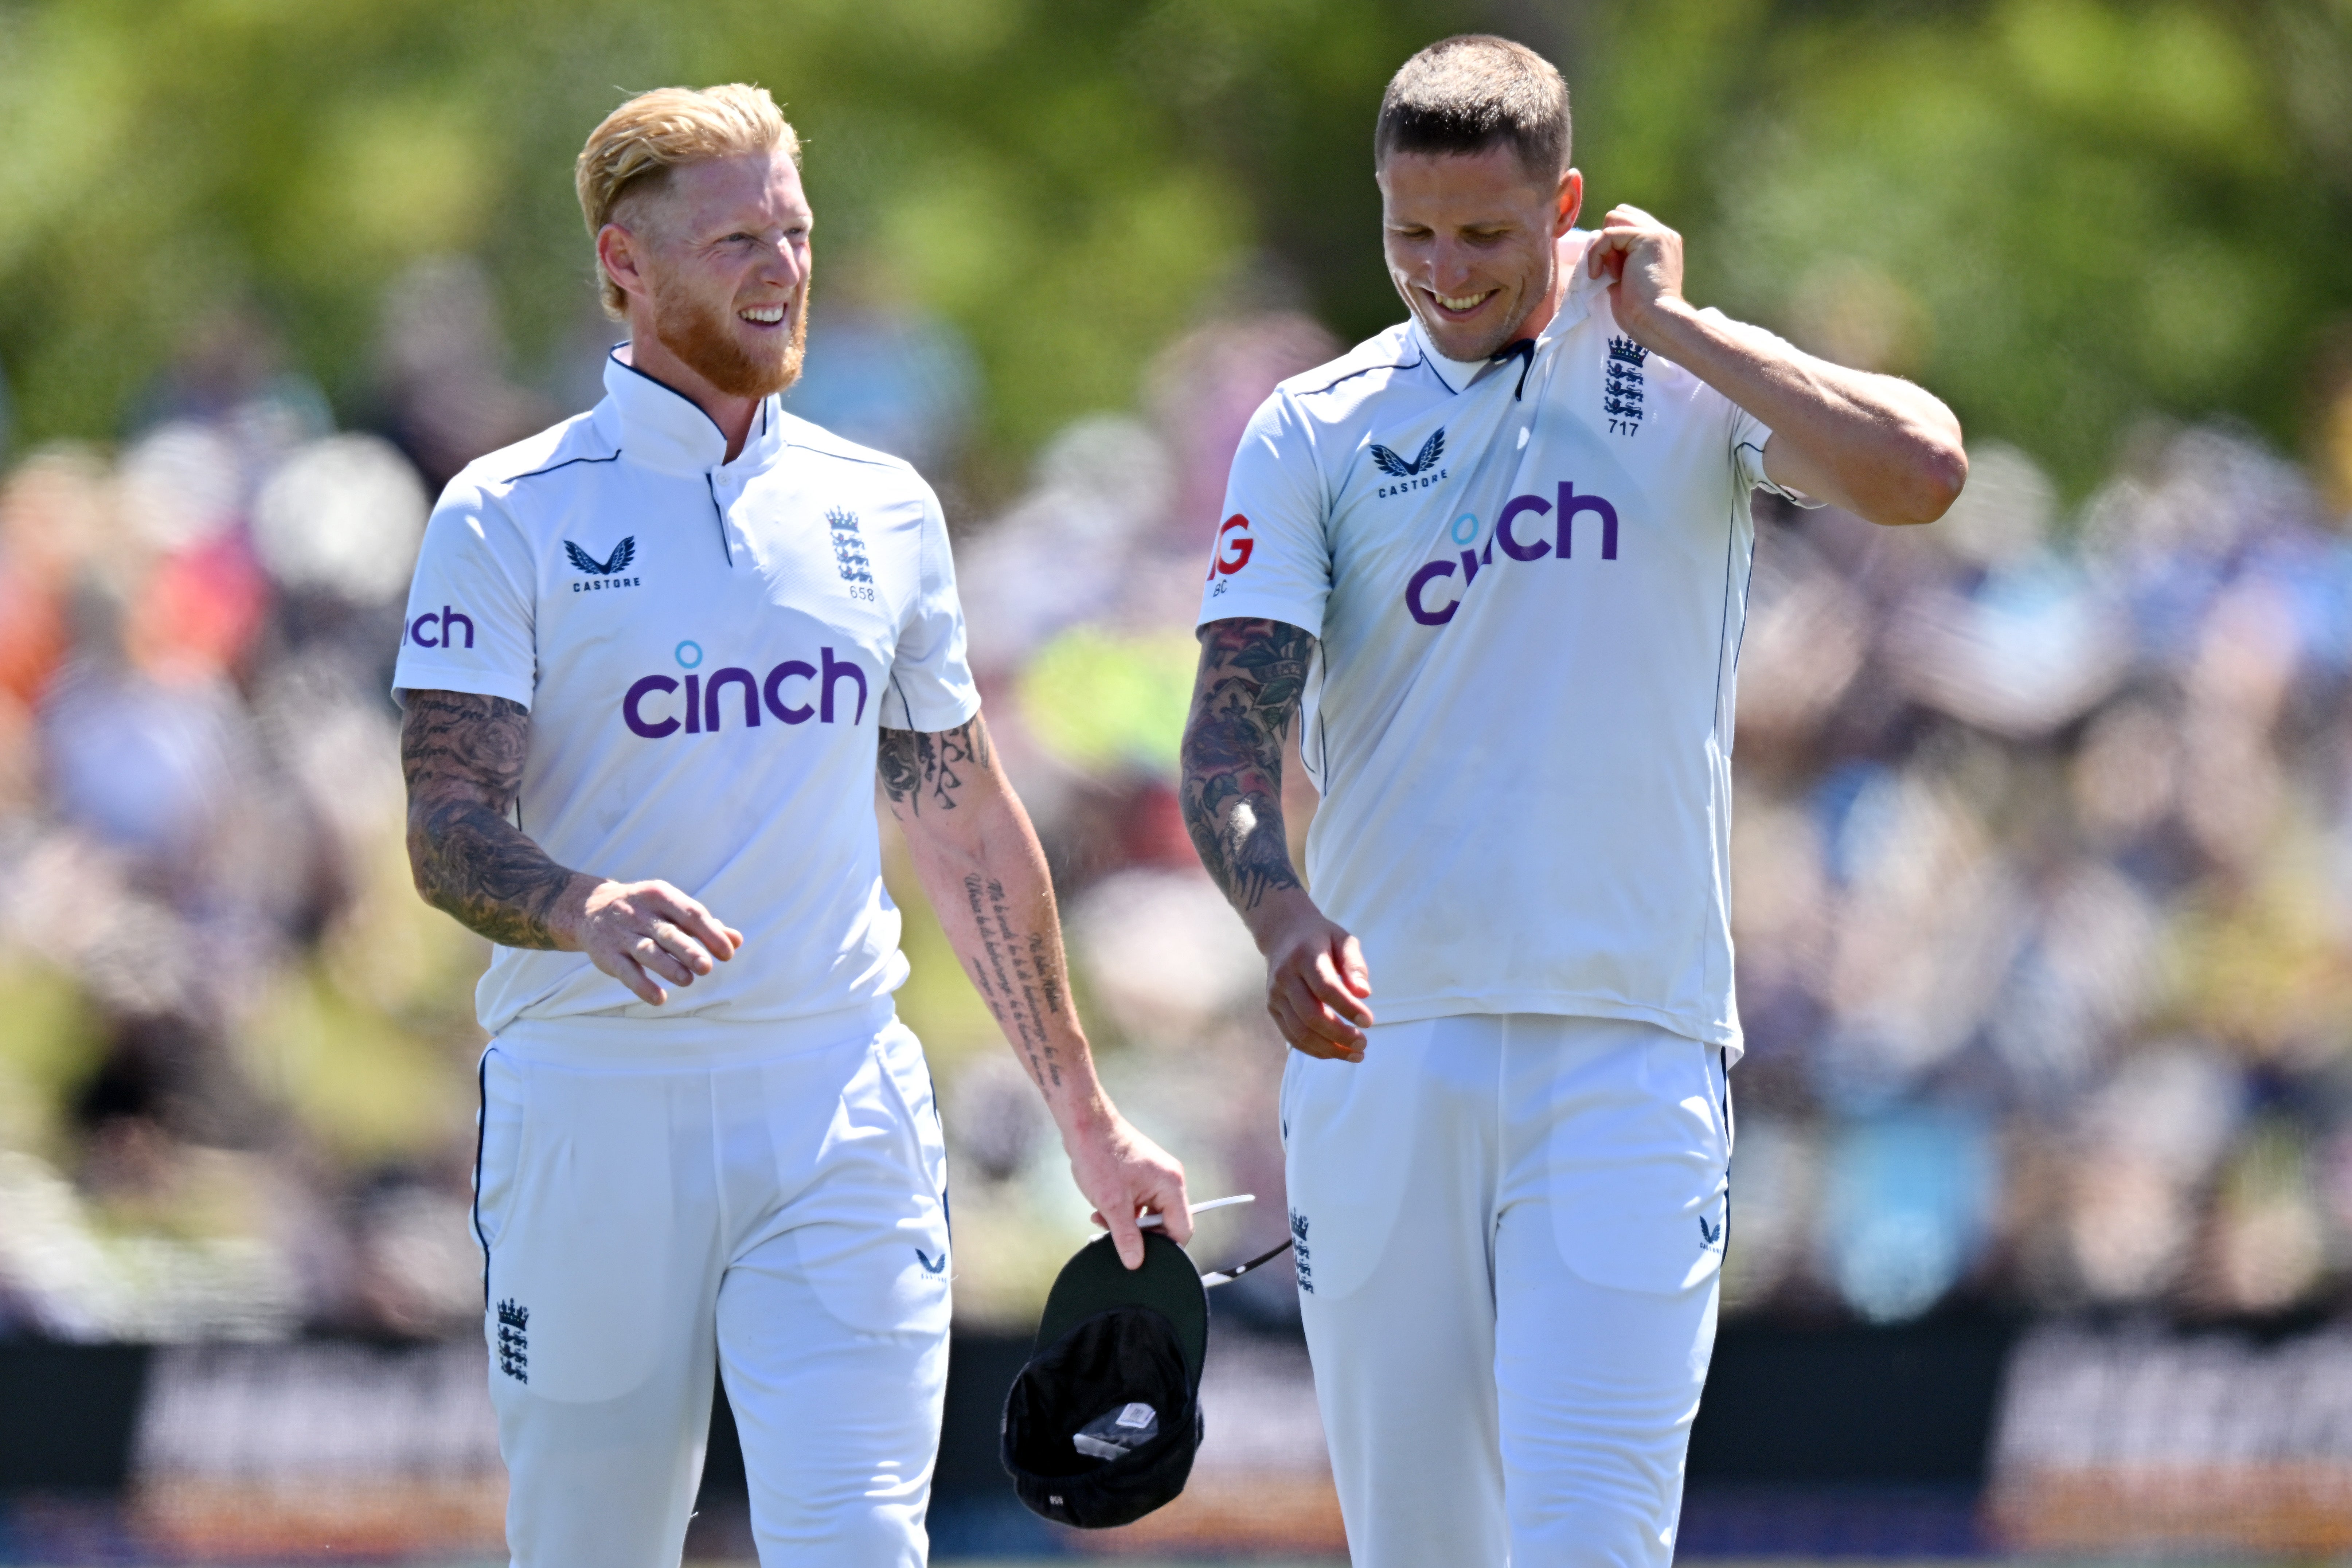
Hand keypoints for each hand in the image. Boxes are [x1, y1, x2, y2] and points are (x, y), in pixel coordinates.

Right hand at [563, 877, 743, 1004]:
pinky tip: (659, 999)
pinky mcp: (607, 955)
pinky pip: (625, 972)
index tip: (728, 952)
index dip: (710, 933)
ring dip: (668, 967)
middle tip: (707, 967)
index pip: (690, 913)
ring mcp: (622, 934)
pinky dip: (642, 986)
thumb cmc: (645, 911)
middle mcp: (640, 913)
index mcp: (660, 895)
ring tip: (687, 980)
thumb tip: (737, 940)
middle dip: (689, 950)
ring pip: (647, 951)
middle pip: (668, 933)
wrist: (589, 908)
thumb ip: (704, 925)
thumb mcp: (671, 908)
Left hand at [1070, 1110, 1191, 1268]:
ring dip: (1128, 1223)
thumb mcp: (1112, 1203)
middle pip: (1166, 1222)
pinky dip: (1123, 1210)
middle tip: (1116, 1237)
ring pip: (1149, 1214)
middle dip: (1140, 1234)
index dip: (1164, 1247)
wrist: (1085, 1125)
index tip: (1142, 1256)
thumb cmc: (1101, 1155)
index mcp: (1171, 1185)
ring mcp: (1155, 1177)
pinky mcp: (1141, 1175)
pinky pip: (1140, 1202)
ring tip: (1103, 1220)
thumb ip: (1126, 1236)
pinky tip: (1102, 1211)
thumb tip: (1135, 1262)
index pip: (1181, 1229)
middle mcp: (1169, 1180)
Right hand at [1252, 891, 1373, 1062]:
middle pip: (1311, 1015)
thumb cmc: (1321, 938)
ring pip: (1300, 1032)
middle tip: (1363, 1044)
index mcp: (1304, 956)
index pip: (1325, 988)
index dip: (1347, 1008)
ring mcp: (1275, 995)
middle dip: (1340, 1035)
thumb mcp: (1343, 939)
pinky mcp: (1273, 1008)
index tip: (1369, 1021)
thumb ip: (1354, 964)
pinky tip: (1335, 1052)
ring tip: (1355, 1054)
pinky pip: (1292, 1036)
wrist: (1282, 933)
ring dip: (1329, 1049)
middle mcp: (1285, 977)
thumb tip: (1364, 993)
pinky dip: (1314, 1050)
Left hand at [1585, 204, 1687, 346]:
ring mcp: (1658, 233)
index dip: (1611, 243)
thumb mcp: (1625, 279)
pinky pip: (1608, 234)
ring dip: (1604, 246)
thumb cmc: (1640, 312)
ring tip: (1612, 273)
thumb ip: (1617, 260)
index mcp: (1660, 244)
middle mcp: (1663, 234)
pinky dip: (1597, 254)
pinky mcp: (1648, 237)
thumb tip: (1598, 249)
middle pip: (1620, 214)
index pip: (1628, 223)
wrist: (1656, 321)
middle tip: (1612, 271)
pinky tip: (1600, 276)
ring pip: (1614, 217)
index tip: (1612, 272)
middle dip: (1608, 240)